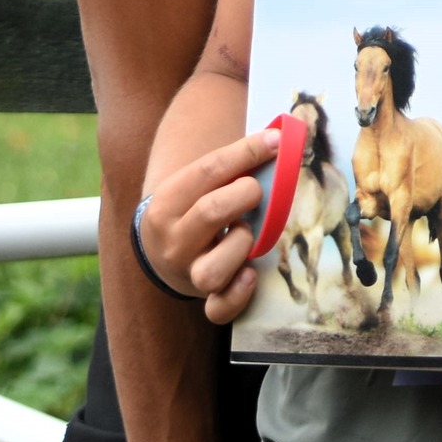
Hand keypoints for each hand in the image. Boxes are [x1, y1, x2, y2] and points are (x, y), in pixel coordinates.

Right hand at [139, 124, 282, 322]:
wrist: (161, 248)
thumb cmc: (194, 204)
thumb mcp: (199, 180)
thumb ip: (233, 159)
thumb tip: (280, 133)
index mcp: (168, 201)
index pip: (209, 169)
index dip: (247, 152)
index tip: (276, 141)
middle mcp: (173, 239)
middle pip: (211, 212)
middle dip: (245, 194)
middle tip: (256, 191)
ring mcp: (187, 272)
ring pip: (213, 269)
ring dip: (241, 246)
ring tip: (247, 232)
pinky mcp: (203, 297)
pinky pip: (219, 308)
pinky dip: (238, 294)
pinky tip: (251, 273)